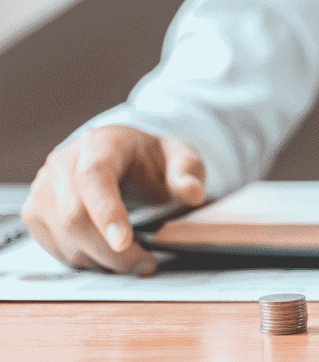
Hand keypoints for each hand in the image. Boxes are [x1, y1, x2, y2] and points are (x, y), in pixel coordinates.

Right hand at [20, 125, 205, 275]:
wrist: (119, 160)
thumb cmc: (149, 160)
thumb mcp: (180, 157)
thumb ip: (189, 171)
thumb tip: (192, 192)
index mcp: (98, 145)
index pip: (93, 178)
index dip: (107, 212)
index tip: (125, 242)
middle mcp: (61, 164)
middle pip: (75, 217)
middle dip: (112, 252)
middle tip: (145, 264)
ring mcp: (43, 190)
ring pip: (65, 239)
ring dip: (103, 261)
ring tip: (136, 259)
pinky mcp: (35, 214)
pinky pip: (58, 250)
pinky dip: (89, 262)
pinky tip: (113, 257)